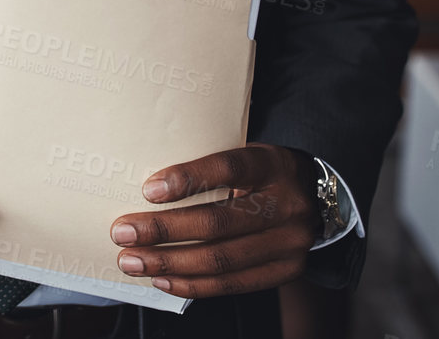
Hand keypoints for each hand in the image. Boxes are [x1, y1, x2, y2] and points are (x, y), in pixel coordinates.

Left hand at [109, 144, 317, 298]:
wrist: (315, 195)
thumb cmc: (260, 172)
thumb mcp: (244, 153)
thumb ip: (208, 168)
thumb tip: (145, 188)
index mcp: (271, 165)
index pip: (227, 169)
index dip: (187, 179)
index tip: (148, 190)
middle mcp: (286, 204)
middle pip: (219, 222)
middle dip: (164, 231)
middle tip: (122, 233)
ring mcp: (290, 242)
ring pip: (222, 260)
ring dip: (170, 263)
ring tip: (133, 261)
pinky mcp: (287, 271)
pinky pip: (234, 285)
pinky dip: (194, 285)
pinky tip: (163, 280)